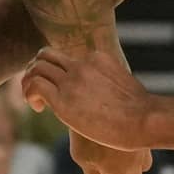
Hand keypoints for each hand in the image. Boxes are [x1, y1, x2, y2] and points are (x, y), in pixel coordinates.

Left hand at [20, 48, 155, 150]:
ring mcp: (72, 79)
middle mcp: (82, 64)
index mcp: (97, 58)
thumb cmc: (142, 114)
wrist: (144, 120)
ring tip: (35, 101)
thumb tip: (111, 102)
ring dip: (29, 82)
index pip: (68, 58)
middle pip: (46, 54)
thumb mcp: (128, 90)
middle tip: (39, 90)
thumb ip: (112, 88)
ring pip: (36, 66)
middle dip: (36, 69)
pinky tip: (38, 109)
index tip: (64, 92)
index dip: (59, 73)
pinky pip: (35, 85)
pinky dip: (29, 94)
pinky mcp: (63, 98)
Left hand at [71, 132, 150, 173]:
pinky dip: (134, 148)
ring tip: (114, 153)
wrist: (100, 96)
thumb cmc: (87, 131)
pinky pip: (143, 147)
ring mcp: (143, 149)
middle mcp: (134, 165)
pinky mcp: (145, 132)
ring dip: (131, 165)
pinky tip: (121, 137)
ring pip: (142, 165)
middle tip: (105, 171)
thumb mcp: (82, 156)